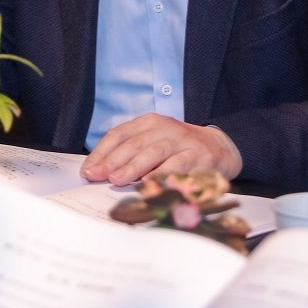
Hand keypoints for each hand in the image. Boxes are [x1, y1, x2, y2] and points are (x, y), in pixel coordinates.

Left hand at [80, 114, 241, 185]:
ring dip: (133, 166)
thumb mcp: (153, 144)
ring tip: (116, 179)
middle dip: (111, 161)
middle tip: (97, 176)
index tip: (87, 170)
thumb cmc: (178, 150)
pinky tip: (148, 184)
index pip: (119, 135)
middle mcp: (164, 127)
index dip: (101, 152)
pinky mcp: (198, 155)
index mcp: (148, 122)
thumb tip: (101, 173)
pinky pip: (177, 165)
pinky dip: (162, 174)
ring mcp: (182, 140)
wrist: (219, 148)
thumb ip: (131, 155)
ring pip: (152, 152)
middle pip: (133, 143)